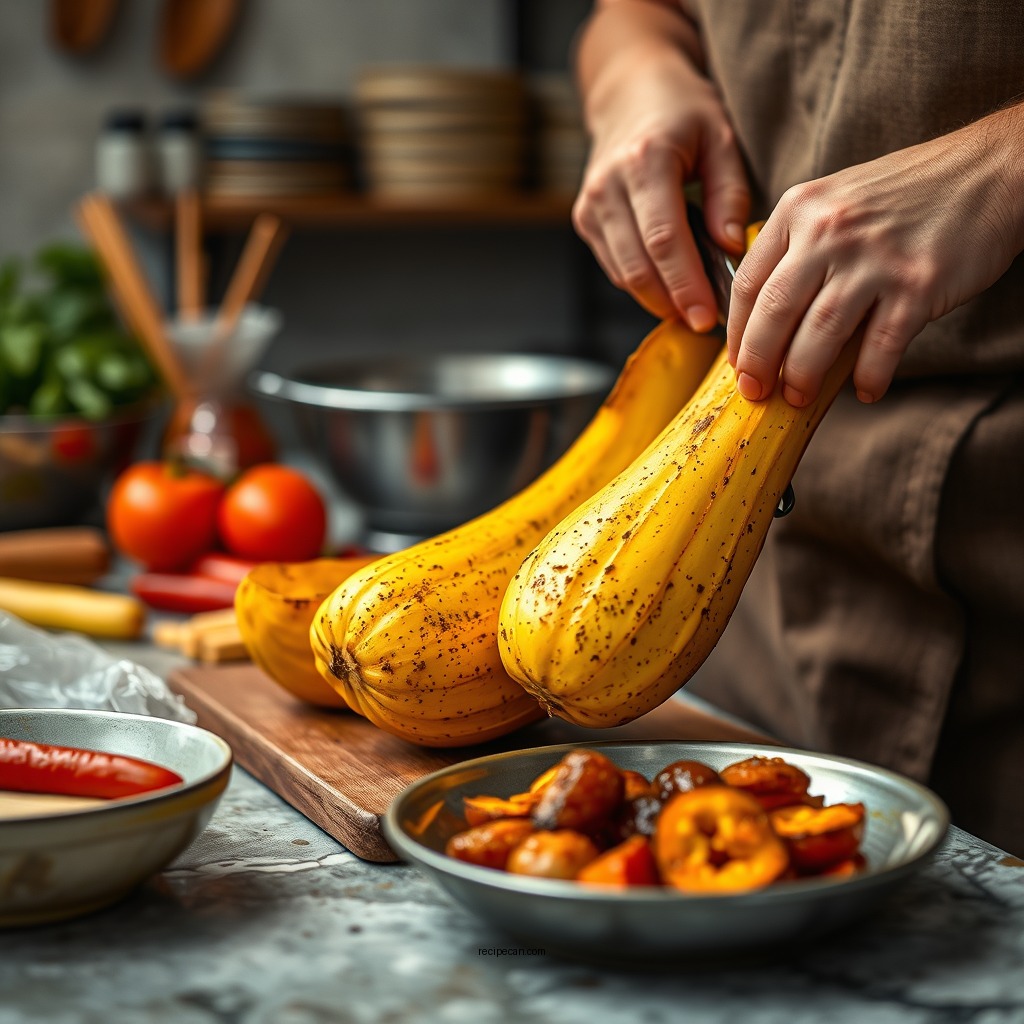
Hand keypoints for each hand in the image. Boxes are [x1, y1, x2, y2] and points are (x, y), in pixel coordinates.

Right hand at [572, 37, 749, 328]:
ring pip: (623, 274)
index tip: (707, 317)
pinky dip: (644, 284)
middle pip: (638, 266)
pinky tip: (671, 288)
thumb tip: (732, 249)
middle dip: (672, 303)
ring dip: (658, 300)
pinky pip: (616, 267)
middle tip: (705, 324)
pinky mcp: (585, 221)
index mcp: (644, 161)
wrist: (629, 91)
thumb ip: (729, 194)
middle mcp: (608, 187)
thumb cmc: (682, 112)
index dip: (685, 285)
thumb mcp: (721, 138)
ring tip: (693, 308)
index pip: (663, 240)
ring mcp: (591, 207)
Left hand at [728, 105, 1023, 405]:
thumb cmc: (908, 193)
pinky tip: (865, 390)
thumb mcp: (836, 200)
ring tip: (799, 397)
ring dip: (803, 375)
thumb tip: (766, 316)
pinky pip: (879, 346)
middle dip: (759, 362)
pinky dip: (868, 376)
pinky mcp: (917, 284)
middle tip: (755, 391)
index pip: (749, 282)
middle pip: (774, 313)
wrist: (991, 169)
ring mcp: (874, 258)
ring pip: (818, 334)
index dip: (737, 331)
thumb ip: (798, 245)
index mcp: (800, 208)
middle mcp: (830, 231)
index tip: (737, 362)